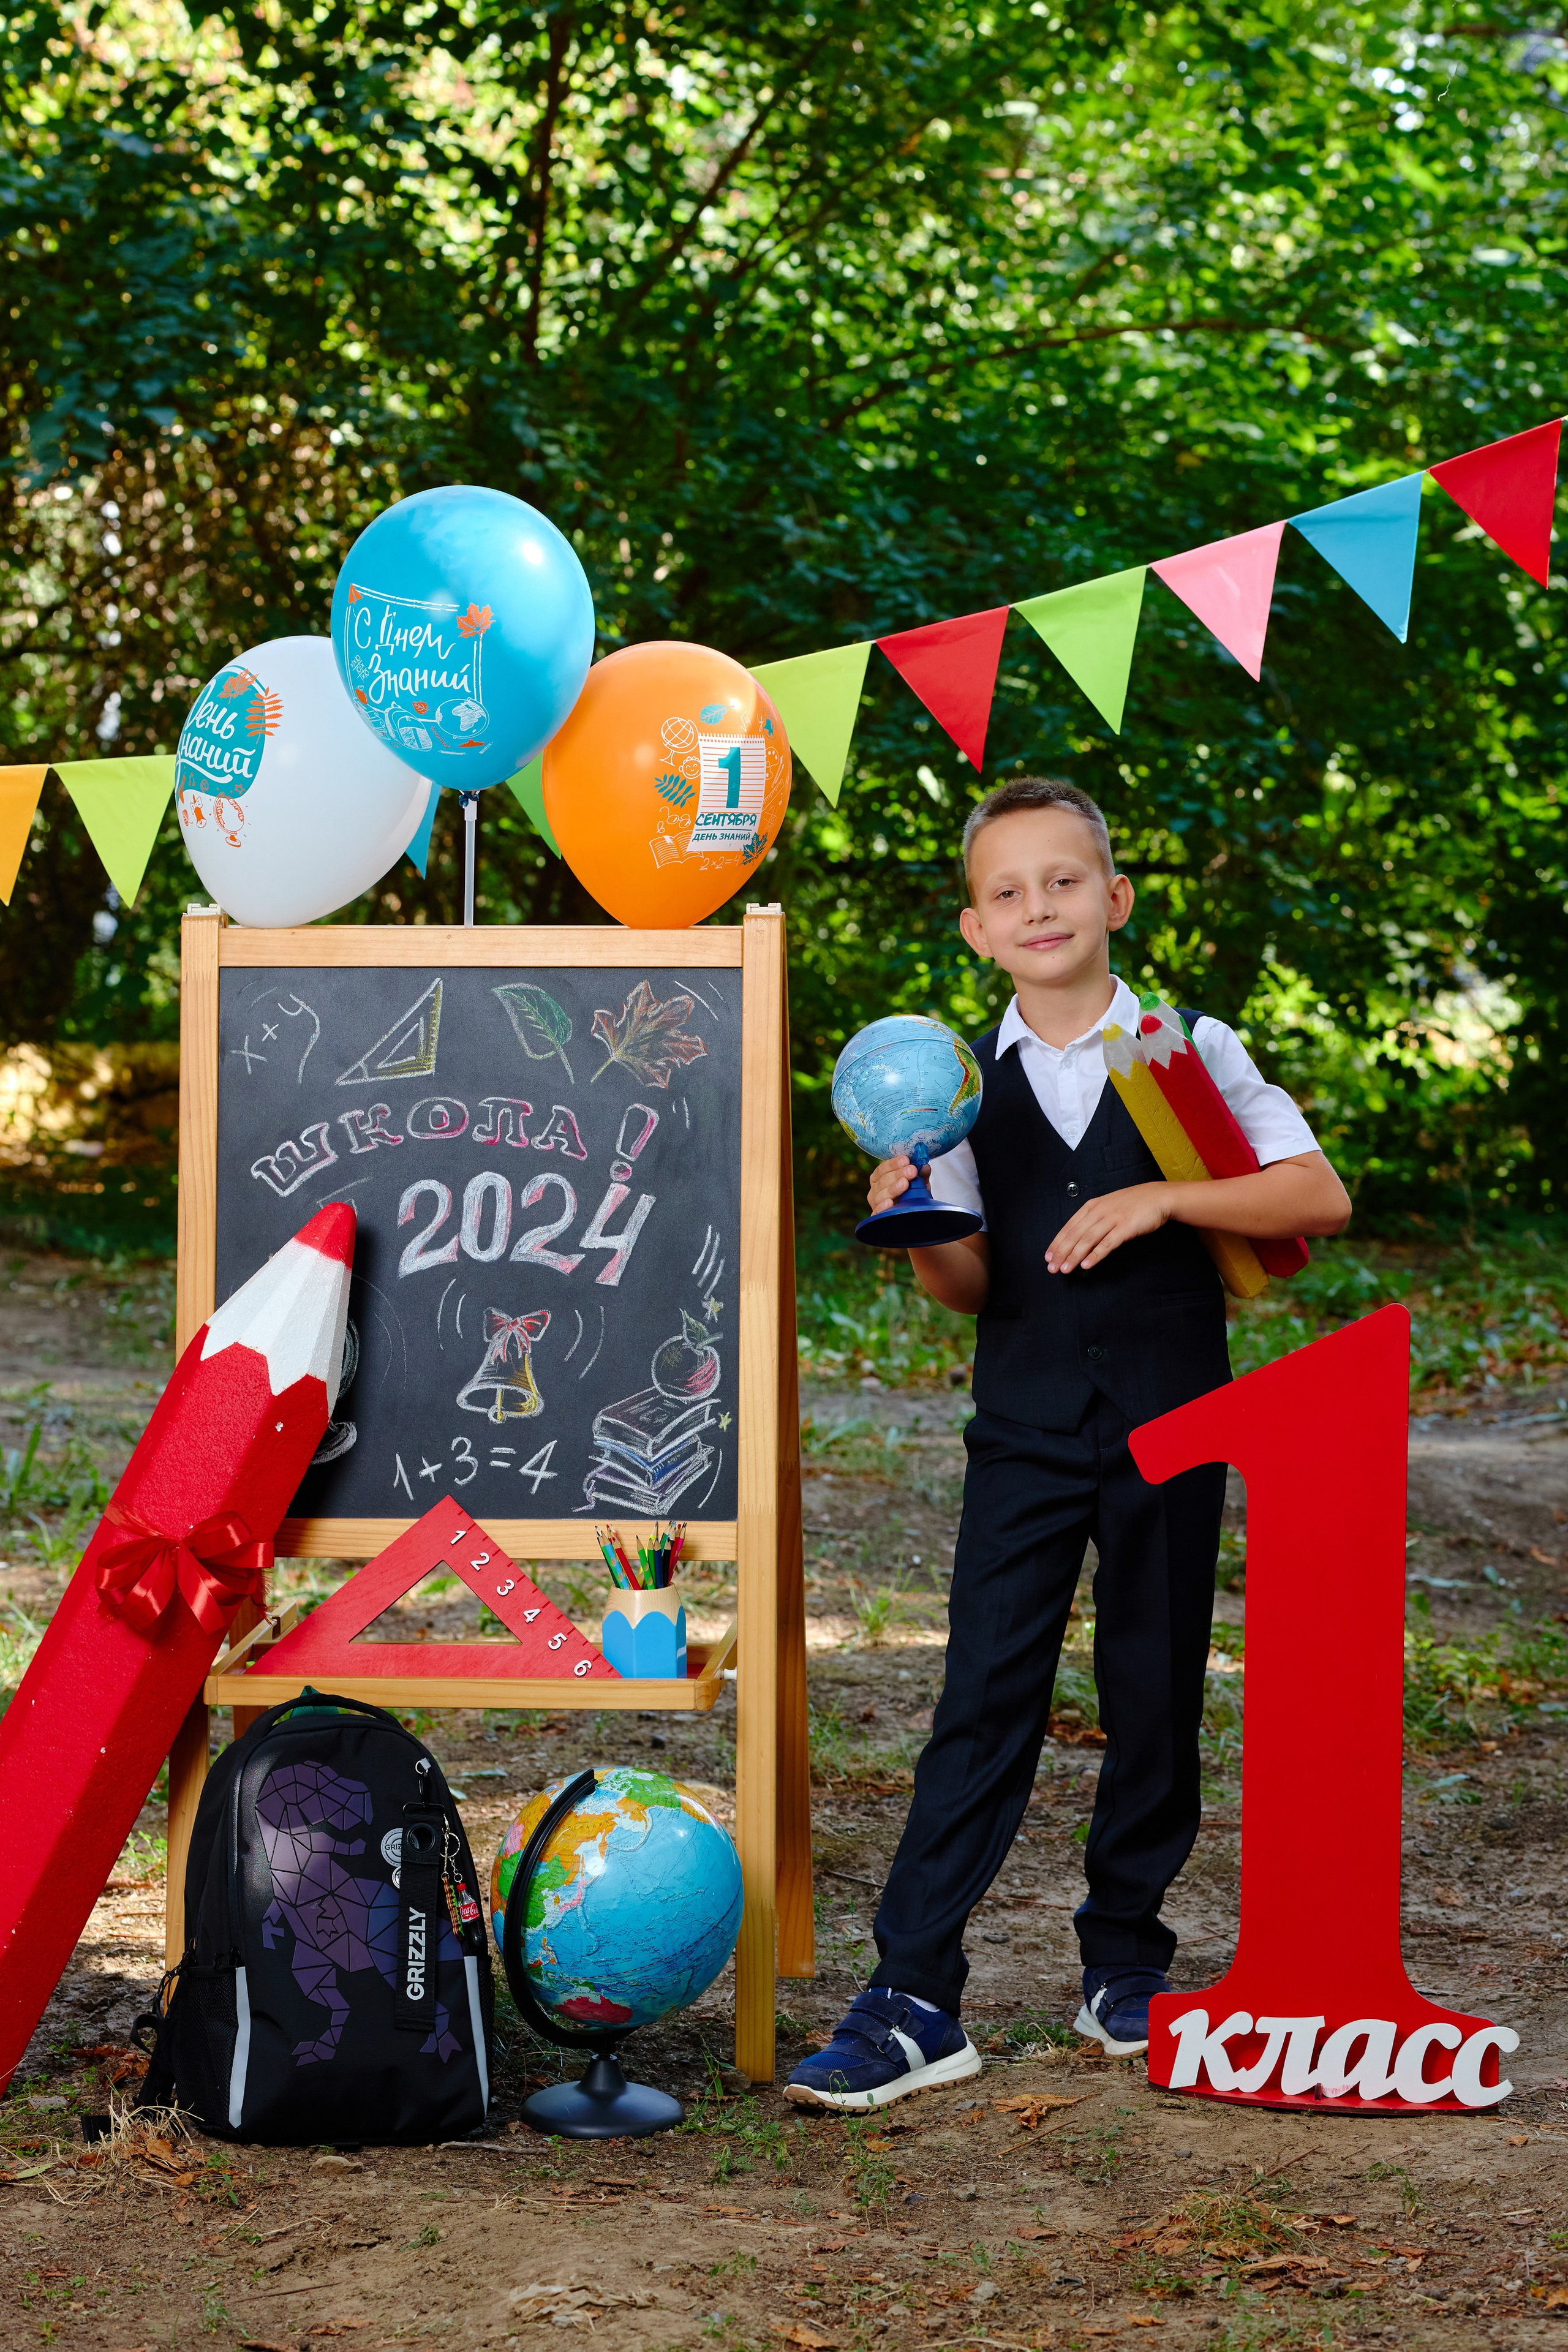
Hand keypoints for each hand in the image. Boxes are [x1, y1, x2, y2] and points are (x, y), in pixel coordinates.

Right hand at [867, 1155, 915, 1214]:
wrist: (915, 1214)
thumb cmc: (912, 1196)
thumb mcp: (919, 1183)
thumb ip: (921, 1174)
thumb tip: (924, 1166)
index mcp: (880, 1178)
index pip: (883, 1168)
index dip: (893, 1163)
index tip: (906, 1160)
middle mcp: (876, 1189)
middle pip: (883, 1180)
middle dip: (897, 1174)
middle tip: (911, 1171)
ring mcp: (876, 1203)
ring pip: (880, 1194)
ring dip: (893, 1188)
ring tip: (905, 1184)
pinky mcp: (877, 1215)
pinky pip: (877, 1211)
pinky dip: (882, 1207)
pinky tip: (889, 1202)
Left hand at [1046, 1183, 1172, 1273]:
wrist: (1157, 1197)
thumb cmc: (1133, 1204)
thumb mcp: (1108, 1207)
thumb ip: (1093, 1219)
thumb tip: (1078, 1238)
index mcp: (1091, 1206)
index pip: (1068, 1227)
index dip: (1056, 1243)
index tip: (1048, 1257)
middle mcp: (1098, 1211)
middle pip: (1074, 1235)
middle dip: (1061, 1253)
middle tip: (1052, 1268)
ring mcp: (1112, 1219)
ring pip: (1087, 1240)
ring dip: (1074, 1256)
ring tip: (1065, 1269)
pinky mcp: (1125, 1227)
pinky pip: (1107, 1243)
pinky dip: (1095, 1255)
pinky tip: (1086, 1265)